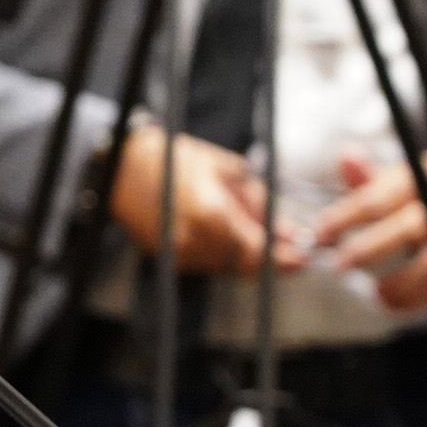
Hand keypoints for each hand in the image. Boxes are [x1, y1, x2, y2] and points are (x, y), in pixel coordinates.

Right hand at [111, 124, 302, 276]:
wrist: (126, 168)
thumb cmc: (176, 160)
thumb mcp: (227, 170)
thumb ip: (259, 203)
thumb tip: (286, 229)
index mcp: (213, 214)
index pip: (258, 252)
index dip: (283, 259)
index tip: (301, 258)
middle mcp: (196, 240)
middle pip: (245, 265)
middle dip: (268, 258)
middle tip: (286, 249)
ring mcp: (181, 252)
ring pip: (228, 266)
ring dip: (245, 256)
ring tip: (248, 228)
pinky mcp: (171, 257)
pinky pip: (207, 263)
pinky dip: (222, 253)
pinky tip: (223, 232)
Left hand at [310, 150, 426, 311]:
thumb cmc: (415, 190)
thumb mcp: (393, 176)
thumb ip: (366, 175)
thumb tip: (346, 157)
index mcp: (419, 177)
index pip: (379, 199)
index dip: (346, 218)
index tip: (319, 235)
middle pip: (409, 227)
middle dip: (371, 249)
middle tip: (341, 265)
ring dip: (403, 280)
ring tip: (375, 293)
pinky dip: (421, 295)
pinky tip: (395, 303)